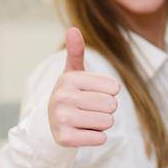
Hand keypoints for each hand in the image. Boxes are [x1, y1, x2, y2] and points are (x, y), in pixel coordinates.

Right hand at [47, 28, 119, 146]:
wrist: (53, 123)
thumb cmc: (72, 94)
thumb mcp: (74, 73)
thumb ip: (76, 52)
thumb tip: (73, 29)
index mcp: (69, 79)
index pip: (114, 88)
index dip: (109, 93)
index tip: (91, 94)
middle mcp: (62, 97)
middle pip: (112, 105)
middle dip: (106, 110)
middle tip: (89, 109)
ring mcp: (61, 118)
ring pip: (107, 122)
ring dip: (101, 124)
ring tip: (85, 120)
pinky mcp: (64, 138)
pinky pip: (100, 138)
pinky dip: (96, 137)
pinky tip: (82, 132)